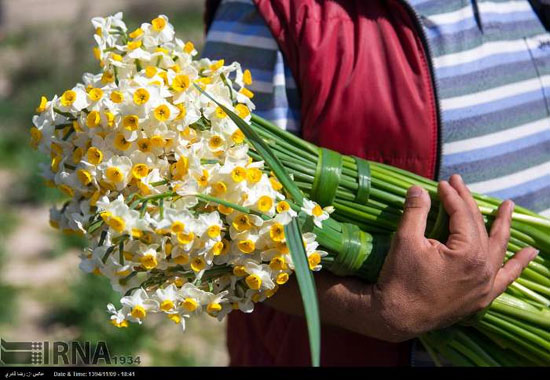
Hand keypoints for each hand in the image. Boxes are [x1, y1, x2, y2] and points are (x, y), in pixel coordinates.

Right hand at [372, 174, 537, 341]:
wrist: (395, 316)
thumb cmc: (400, 278)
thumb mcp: (405, 240)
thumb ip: (416, 211)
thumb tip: (419, 188)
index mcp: (469, 254)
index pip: (463, 216)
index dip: (452, 196)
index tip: (441, 184)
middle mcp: (484, 269)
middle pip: (480, 228)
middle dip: (468, 203)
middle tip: (458, 183)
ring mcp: (485, 285)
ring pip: (498, 249)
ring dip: (502, 227)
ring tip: (508, 207)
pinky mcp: (481, 298)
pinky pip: (505, 278)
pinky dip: (517, 265)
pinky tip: (529, 253)